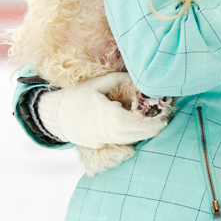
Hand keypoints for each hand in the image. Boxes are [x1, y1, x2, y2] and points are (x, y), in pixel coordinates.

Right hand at [36, 73, 168, 147]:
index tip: (163, 119)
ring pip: (129, 141)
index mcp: (106, 115)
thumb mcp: (97, 84)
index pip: (133, 124)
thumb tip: (136, 76)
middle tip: (164, 121)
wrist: (56, 115)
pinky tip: (139, 128)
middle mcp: (106, 132)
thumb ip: (118, 79)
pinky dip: (132, 136)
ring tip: (155, 124)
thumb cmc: (77, 97)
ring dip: (143, 134)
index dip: (150, 124)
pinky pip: (121, 142)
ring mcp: (103, 140)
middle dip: (151, 130)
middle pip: (135, 135)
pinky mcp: (100, 145)